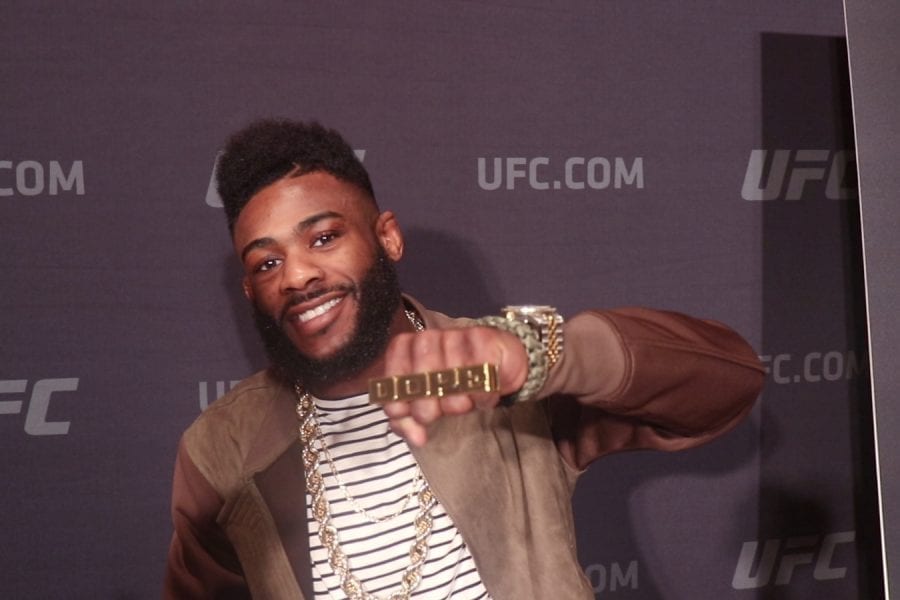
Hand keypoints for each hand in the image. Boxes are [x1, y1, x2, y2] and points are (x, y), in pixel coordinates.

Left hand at [379, 326, 527, 446]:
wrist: (492, 367)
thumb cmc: (452, 385)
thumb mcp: (426, 405)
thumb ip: (409, 422)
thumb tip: (417, 437)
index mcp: (405, 350)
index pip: (392, 374)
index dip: (398, 399)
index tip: (407, 413)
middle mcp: (427, 338)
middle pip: (421, 379)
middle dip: (427, 406)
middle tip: (437, 413)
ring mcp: (454, 335)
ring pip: (451, 378)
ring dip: (459, 401)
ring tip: (463, 403)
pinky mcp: (482, 338)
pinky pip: (478, 374)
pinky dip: (482, 395)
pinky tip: (481, 397)